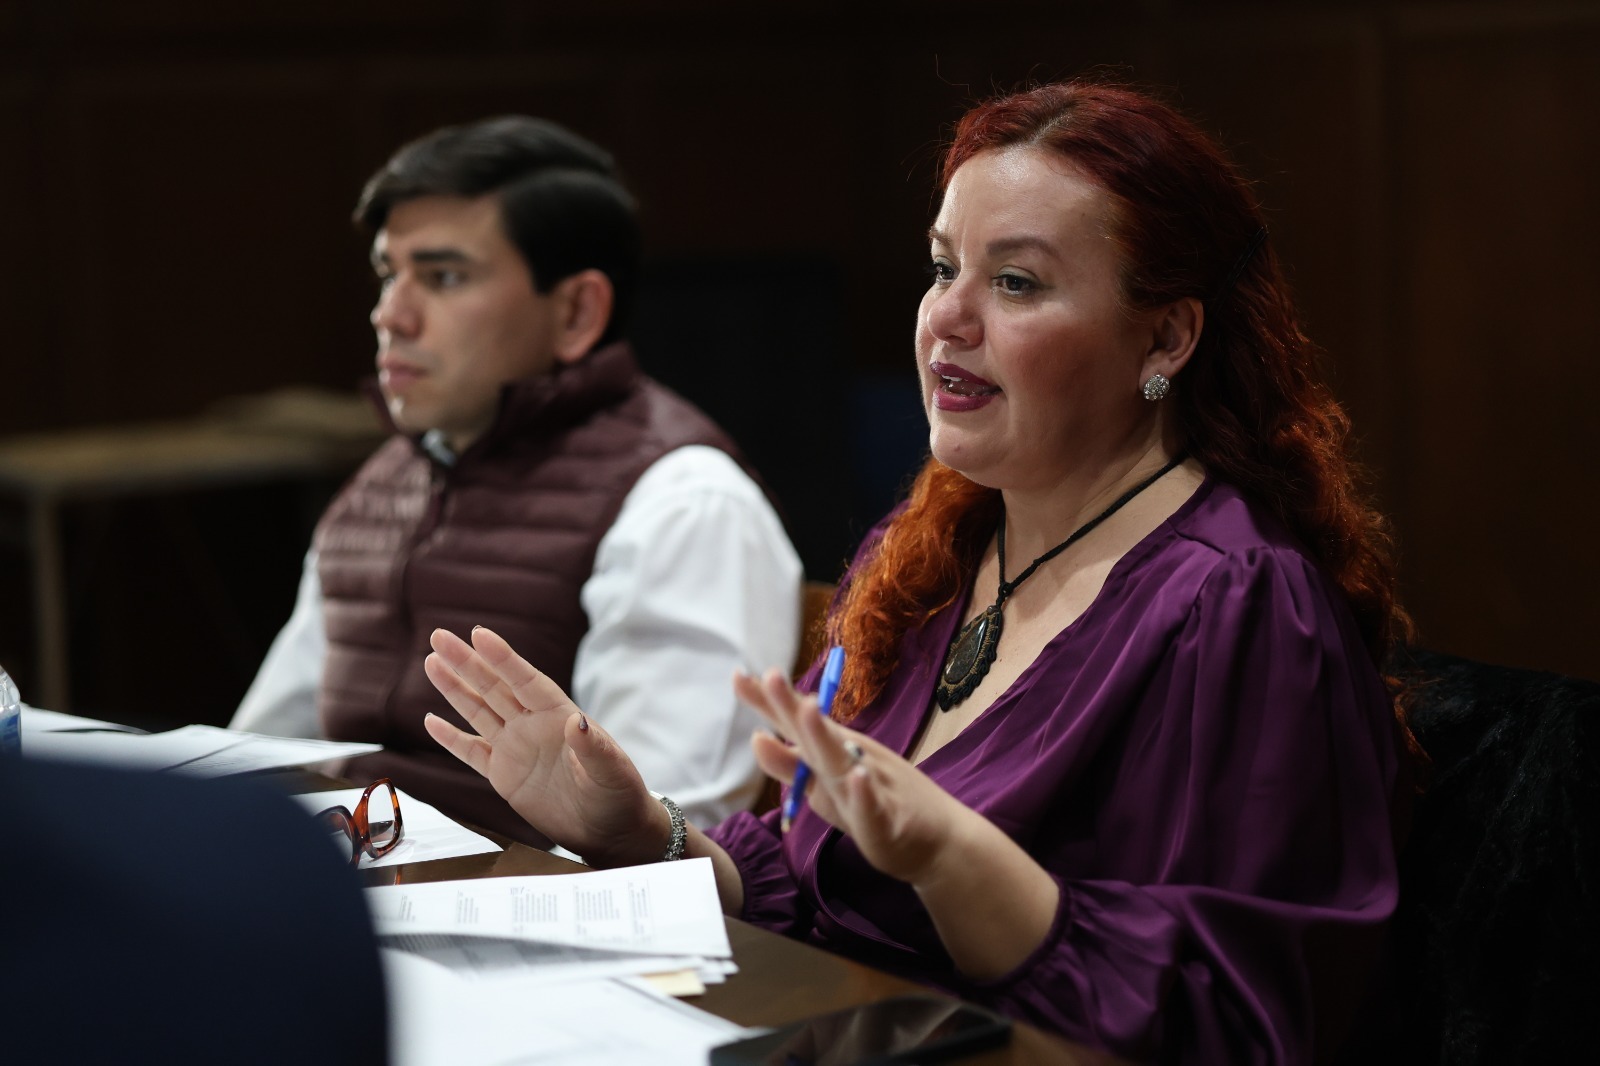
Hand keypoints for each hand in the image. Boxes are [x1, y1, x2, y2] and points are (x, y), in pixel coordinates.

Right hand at [422, 626, 668, 866]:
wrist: (610, 831)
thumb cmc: (618, 795)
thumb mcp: (611, 771)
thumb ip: (594, 748)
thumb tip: (579, 722)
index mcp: (559, 716)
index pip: (526, 681)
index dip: (502, 658)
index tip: (479, 635)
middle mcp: (533, 726)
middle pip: (494, 687)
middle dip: (467, 662)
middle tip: (439, 636)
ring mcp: (516, 748)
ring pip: (478, 712)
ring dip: (454, 689)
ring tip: (432, 662)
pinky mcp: (504, 775)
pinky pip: (472, 753)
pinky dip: (451, 739)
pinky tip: (431, 721)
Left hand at [736, 667, 1060, 978]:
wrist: (939, 841)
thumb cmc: (878, 804)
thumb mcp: (826, 787)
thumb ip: (792, 765)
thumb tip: (756, 737)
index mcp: (835, 751)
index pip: (796, 723)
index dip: (768, 702)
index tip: (737, 675)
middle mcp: (852, 760)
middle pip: (816, 733)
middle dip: (791, 707)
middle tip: (769, 675)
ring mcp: (872, 788)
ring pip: (843, 762)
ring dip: (824, 736)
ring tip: (807, 708)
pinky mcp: (888, 822)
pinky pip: (873, 807)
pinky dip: (864, 793)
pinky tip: (856, 777)